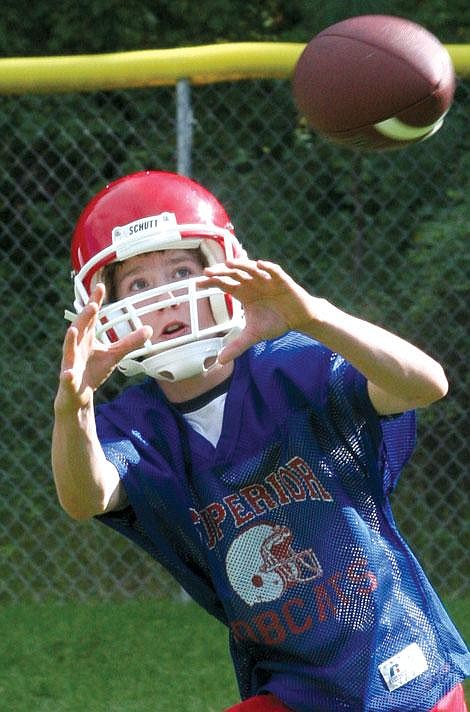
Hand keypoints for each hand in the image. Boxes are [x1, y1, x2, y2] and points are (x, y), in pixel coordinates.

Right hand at [54, 284, 151, 412]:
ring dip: (70, 340)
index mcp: (86, 338)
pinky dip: (67, 376)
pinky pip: (67, 378)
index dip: (94, 302)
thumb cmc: (94, 370)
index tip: (100, 286)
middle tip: (93, 305)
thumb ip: (129, 342)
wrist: (78, 395)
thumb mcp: (114, 354)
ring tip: (73, 330)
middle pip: (79, 328)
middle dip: (85, 317)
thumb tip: (149, 329)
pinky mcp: (69, 380)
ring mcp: (70, 363)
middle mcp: (76, 347)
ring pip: (68, 350)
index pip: (90, 317)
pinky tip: (68, 374)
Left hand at [200, 258, 317, 362]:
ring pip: (252, 269)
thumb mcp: (253, 335)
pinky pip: (274, 271)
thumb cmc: (275, 322)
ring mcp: (267, 280)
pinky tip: (260, 264)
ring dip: (241, 265)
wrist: (299, 318)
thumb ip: (237, 345)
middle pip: (234, 274)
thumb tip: (220, 361)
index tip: (197, 284)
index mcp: (244, 293)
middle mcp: (253, 283)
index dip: (212, 282)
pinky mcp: (283, 281)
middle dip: (221, 272)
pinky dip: (268, 267)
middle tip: (208, 272)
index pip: (225, 284)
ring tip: (229, 264)